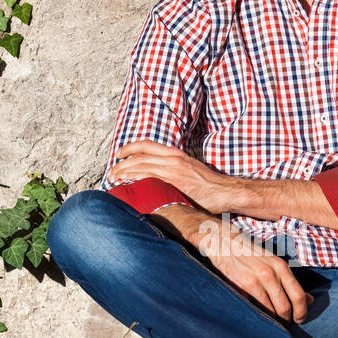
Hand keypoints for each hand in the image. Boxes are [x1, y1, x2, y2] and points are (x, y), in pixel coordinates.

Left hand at [107, 140, 235, 212]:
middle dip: (122, 164)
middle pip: (139, 156)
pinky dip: (135, 181)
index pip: (147, 145)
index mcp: (176, 154)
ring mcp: (173, 170)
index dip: (130, 148)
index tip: (119, 154)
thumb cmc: (211, 186)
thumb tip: (161, 180)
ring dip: (124, 173)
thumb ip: (175, 172)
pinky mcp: (174, 183)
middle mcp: (173, 159)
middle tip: (111, 172)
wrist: (227, 192)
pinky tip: (126, 187)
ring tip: (113, 180)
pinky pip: (149, 178)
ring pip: (141, 166)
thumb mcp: (190, 172)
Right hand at [196, 219, 313, 323]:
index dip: (302, 312)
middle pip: (284, 308)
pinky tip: (257, 315)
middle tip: (285, 324)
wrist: (223, 242)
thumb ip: (289, 281)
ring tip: (272, 322)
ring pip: (269, 311)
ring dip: (272, 321)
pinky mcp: (239, 288)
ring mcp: (253, 281)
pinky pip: (253, 309)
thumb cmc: (251, 254)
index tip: (300, 319)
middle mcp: (269, 274)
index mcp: (280, 266)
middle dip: (286, 320)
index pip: (298, 295)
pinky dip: (257, 316)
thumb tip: (309, 300)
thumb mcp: (274, 262)